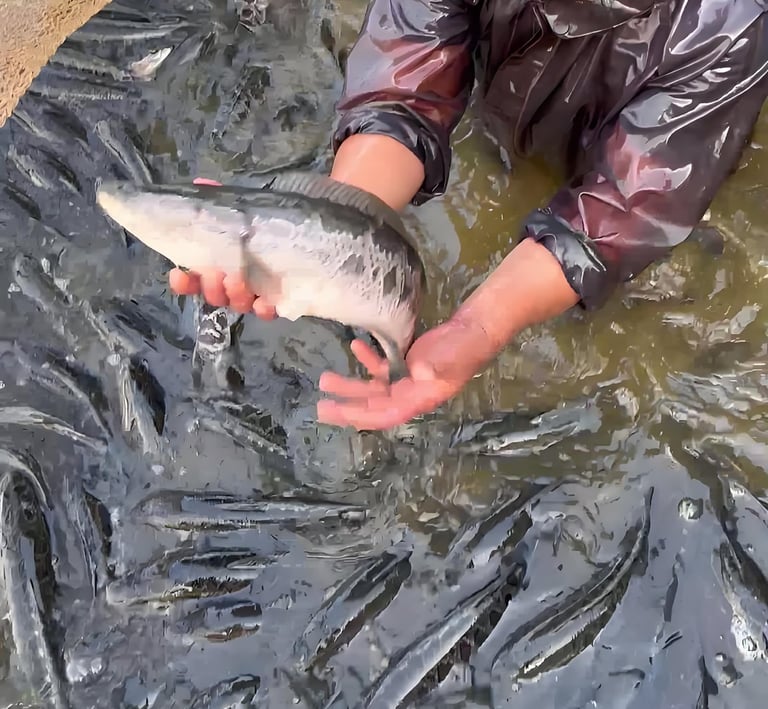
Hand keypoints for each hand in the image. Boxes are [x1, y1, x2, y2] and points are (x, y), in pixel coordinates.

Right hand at [167, 177, 276, 319]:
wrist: (325, 225)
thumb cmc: (279, 215)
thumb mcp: (250, 204)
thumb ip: (223, 198)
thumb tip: (200, 183)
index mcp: (226, 259)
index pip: (196, 277)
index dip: (185, 282)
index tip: (180, 275)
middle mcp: (240, 278)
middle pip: (216, 294)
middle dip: (211, 287)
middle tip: (216, 273)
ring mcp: (262, 291)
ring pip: (239, 303)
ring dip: (233, 295)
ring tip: (237, 281)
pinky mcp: (286, 299)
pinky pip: (271, 312)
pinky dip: (264, 308)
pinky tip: (263, 302)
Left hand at [316, 320, 478, 430]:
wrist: (472, 333)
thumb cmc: (462, 351)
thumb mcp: (449, 361)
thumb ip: (433, 368)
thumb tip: (417, 373)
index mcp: (417, 401)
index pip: (383, 414)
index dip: (359, 415)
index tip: (337, 413)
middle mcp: (407, 395)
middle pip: (371, 405)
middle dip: (346, 406)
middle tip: (320, 407)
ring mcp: (404, 380)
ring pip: (371, 388)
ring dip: (349, 385)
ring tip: (325, 380)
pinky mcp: (403, 364)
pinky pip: (380, 367)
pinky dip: (367, 359)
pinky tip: (356, 346)